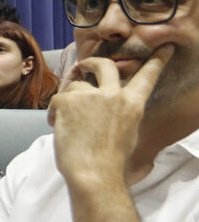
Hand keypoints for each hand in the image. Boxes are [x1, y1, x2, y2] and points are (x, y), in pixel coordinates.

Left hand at [48, 45, 170, 185]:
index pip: (147, 76)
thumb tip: (104, 105)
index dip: (157, 61)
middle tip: (84, 65)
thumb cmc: (108, 160)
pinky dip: (55, 113)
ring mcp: (90, 95)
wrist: (93, 172)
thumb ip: (118, 112)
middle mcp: (114, 94)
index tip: (165, 48)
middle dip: (93, 61)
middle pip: (104, 65)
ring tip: (68, 123)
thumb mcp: (126, 132)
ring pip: (74, 87)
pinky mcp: (68, 100)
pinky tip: (59, 127)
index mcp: (133, 104)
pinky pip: (57, 100)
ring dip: (69, 101)